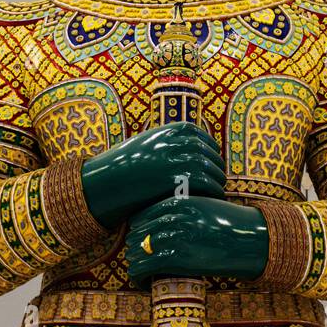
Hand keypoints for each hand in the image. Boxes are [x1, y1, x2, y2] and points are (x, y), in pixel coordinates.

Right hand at [80, 121, 226, 229]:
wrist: (106, 180)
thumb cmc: (123, 165)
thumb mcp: (144, 144)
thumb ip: (164, 143)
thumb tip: (184, 147)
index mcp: (165, 131)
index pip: (198, 134)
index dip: (209, 145)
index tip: (213, 156)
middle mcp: (171, 142)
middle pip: (205, 150)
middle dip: (216, 163)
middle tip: (220, 175)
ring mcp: (173, 159)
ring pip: (208, 166)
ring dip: (217, 177)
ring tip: (219, 188)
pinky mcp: (173, 179)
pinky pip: (203, 182)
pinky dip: (213, 189)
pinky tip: (214, 196)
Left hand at [125, 195, 268, 287]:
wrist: (251, 240)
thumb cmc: (230, 225)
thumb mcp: (205, 206)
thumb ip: (183, 210)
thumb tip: (159, 224)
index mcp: (179, 202)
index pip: (142, 214)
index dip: (137, 230)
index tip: (138, 240)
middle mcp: (174, 217)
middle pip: (137, 233)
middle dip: (134, 248)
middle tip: (139, 260)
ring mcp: (175, 237)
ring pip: (136, 252)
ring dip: (135, 264)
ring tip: (141, 274)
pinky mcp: (177, 258)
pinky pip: (143, 268)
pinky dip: (138, 277)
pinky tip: (144, 284)